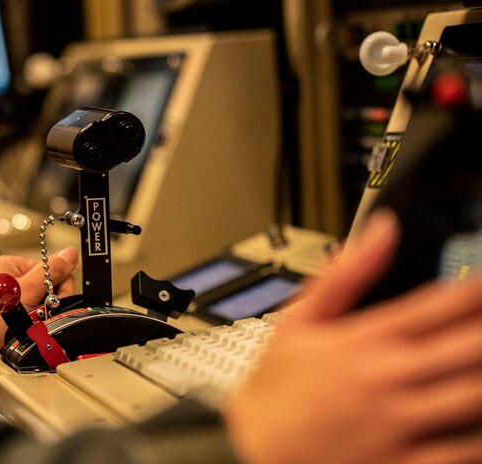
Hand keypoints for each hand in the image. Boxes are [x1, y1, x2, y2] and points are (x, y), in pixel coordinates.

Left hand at [0, 247, 78, 380]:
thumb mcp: (23, 293)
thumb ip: (49, 272)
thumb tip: (69, 254)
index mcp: (13, 265)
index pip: (53, 270)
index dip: (58, 289)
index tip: (52, 303)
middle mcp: (8, 280)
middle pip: (47, 291)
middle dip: (46, 308)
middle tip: (34, 317)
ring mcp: (6, 300)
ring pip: (38, 309)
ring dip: (36, 321)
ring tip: (22, 328)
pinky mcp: (3, 318)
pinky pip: (27, 322)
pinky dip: (27, 330)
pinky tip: (18, 334)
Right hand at [225, 209, 481, 463]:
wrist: (249, 450)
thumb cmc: (274, 390)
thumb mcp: (297, 321)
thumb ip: (346, 273)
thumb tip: (381, 230)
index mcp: (365, 340)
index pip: (438, 304)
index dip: (475, 289)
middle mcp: (388, 378)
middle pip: (470, 346)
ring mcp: (400, 423)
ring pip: (476, 396)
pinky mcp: (403, 463)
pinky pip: (463, 451)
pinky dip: (481, 436)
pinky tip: (481, 421)